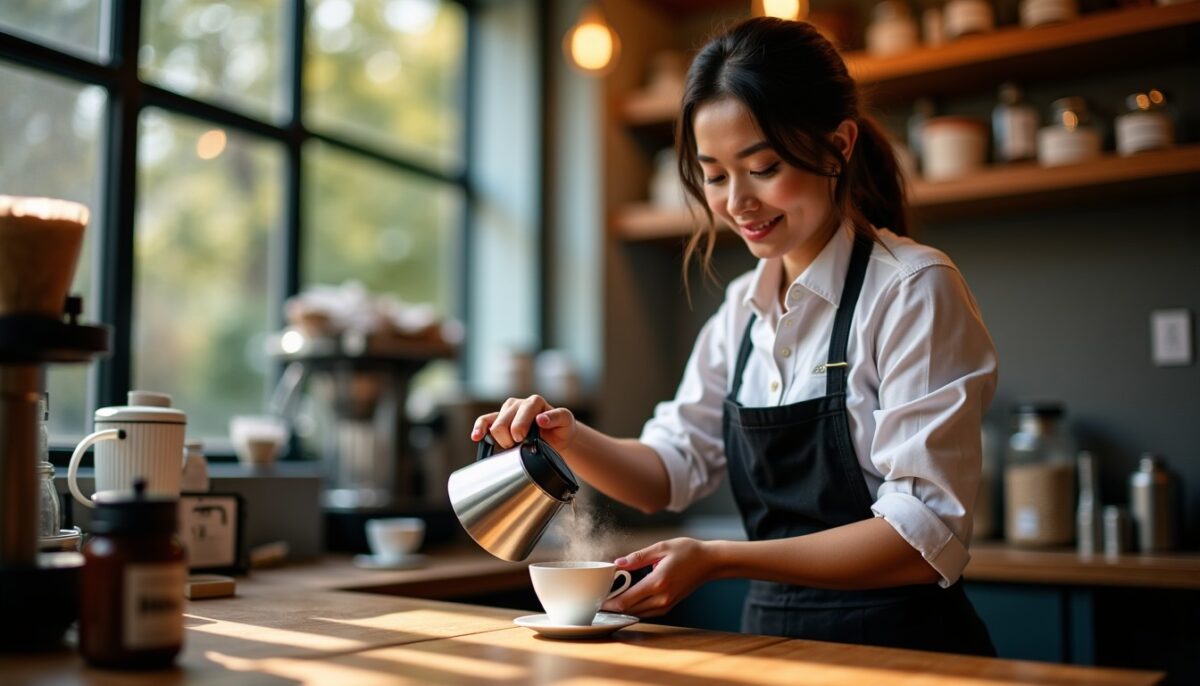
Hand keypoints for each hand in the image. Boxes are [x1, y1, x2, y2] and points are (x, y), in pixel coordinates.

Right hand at [471, 394, 576, 451]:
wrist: (556, 435)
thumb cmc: (560, 427)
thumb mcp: (566, 421)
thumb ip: (557, 417)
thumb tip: (541, 418)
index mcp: (534, 402)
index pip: (521, 412)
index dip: (519, 427)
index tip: (521, 439)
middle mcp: (518, 403)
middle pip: (504, 422)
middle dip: (509, 438)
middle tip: (520, 445)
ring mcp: (507, 410)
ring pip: (494, 424)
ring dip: (501, 439)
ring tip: (512, 445)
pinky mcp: (498, 418)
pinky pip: (485, 421)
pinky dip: (479, 428)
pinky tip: (476, 436)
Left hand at [601, 537, 715, 617]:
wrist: (710, 562)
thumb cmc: (688, 552)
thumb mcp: (661, 548)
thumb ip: (638, 557)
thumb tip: (618, 563)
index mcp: (657, 582)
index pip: (627, 600)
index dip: (609, 602)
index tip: (597, 599)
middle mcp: (662, 598)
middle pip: (630, 609)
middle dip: (613, 606)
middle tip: (599, 598)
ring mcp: (667, 604)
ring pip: (638, 613)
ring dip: (623, 608)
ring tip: (611, 598)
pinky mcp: (669, 605)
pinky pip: (647, 612)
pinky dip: (635, 608)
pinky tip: (628, 599)